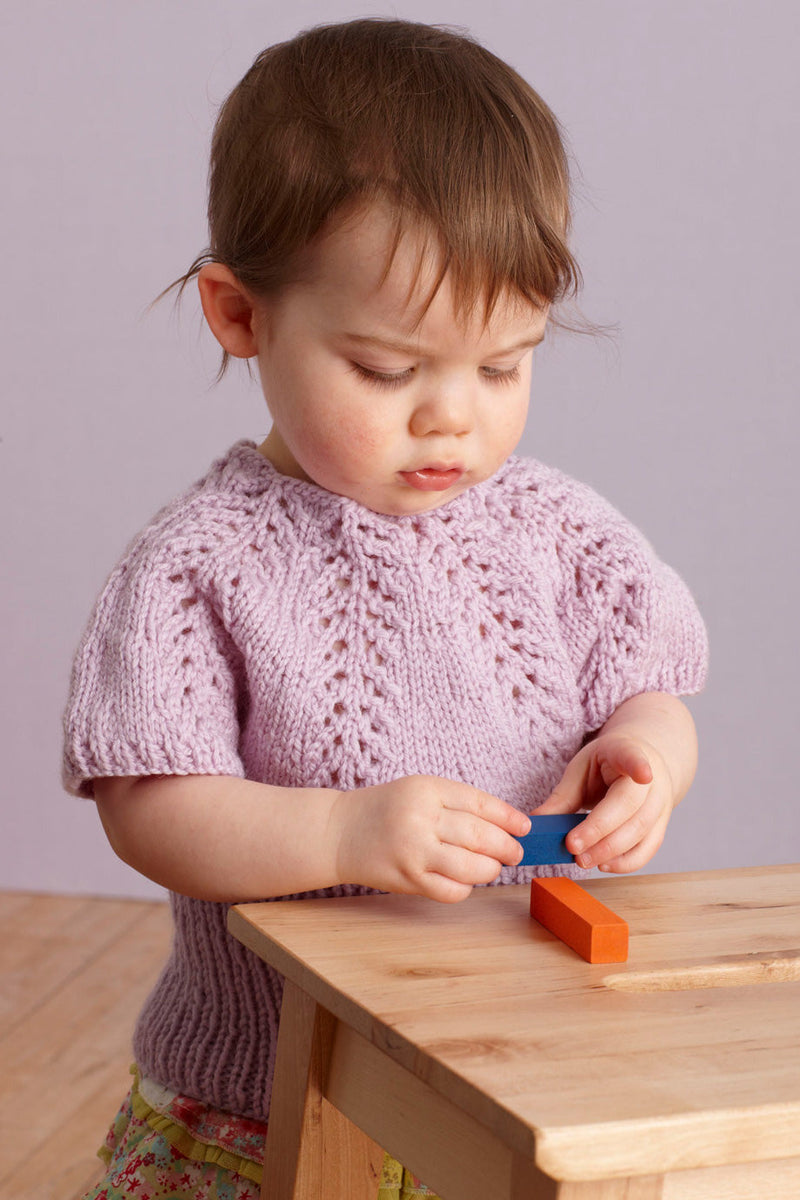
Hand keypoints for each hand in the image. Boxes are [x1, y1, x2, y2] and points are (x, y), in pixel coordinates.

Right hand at [331, 775, 530, 902]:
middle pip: (481, 836)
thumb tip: (505, 825)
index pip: (480, 803)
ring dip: (490, 869)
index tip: (524, 827)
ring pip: (472, 867)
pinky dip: (466, 888)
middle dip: (506, 847)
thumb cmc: (385, 809)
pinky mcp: (408, 880)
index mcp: (426, 789)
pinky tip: (464, 880)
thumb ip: (457, 804)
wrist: (339, 832)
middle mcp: (420, 818)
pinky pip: (452, 891)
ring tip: (492, 866)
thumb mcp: (419, 790)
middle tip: (514, 852)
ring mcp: (414, 852)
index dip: (508, 817)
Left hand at [535, 735, 674, 872]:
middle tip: (572, 848)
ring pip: (642, 831)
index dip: (639, 765)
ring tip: (582, 860)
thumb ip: (562, 796)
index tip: (644, 774)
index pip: (634, 756)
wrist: (641, 765)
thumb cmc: (606, 766)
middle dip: (600, 831)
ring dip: (610, 852)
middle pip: (631, 807)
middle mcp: (652, 778)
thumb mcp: (581, 770)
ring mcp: (661, 802)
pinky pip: (648, 848)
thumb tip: (535, 821)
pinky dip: (626, 862)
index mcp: (627, 752)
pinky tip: (604, 865)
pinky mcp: (662, 825)